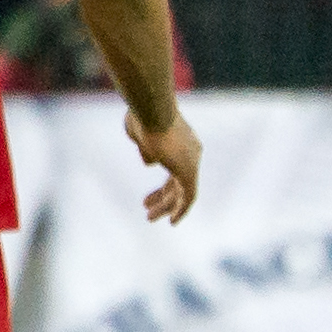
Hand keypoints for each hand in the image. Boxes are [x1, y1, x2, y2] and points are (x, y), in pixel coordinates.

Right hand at [129, 109, 199, 223]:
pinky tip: (172, 221)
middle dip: (162, 196)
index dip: (161, 181)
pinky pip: (190, 196)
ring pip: (182, 190)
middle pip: (178, 180)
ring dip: (166, 207)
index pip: (174, 166)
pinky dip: (182, 210)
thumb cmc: (143, 115)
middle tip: (147, 208)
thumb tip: (151, 162)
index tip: (148, 195)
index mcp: (181, 140)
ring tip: (150, 218)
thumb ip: (145, 146)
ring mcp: (192, 161)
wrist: (152, 109)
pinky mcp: (190, 171)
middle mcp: (191, 151)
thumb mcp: (140, 131)